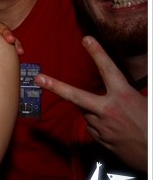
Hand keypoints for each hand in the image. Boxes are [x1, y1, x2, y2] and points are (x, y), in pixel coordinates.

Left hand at [35, 36, 147, 171]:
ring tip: (116, 117)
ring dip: (93, 111)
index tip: (86, 39)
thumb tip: (117, 85)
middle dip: (56, 86)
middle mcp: (109, 111)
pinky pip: (92, 127)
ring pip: (86, 112)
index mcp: (124, 97)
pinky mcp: (100, 140)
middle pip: (76, 96)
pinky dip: (98, 125)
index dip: (97, 53)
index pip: (108, 70)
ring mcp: (102, 127)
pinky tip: (115, 129)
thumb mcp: (145, 103)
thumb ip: (127, 93)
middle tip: (38, 78)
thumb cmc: (152, 125)